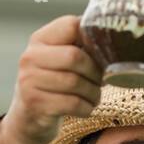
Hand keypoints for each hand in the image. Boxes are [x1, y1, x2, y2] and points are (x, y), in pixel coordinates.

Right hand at [0, 15, 103, 143]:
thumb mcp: (58, 60)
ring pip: (75, 82)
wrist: (28, 118)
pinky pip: (72, 103)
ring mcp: (29, 81)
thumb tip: (114, 42)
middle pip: (74, 56)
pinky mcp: (35, 104)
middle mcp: (30, 57)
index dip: (92, 40)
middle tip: (102, 81)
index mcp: (39, 39)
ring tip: (95, 96)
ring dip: (93, 92)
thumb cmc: (53, 85)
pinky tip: (86, 108)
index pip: (71, 25)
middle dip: (95, 72)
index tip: (99, 55)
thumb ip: (79, 46)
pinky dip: (86, 107)